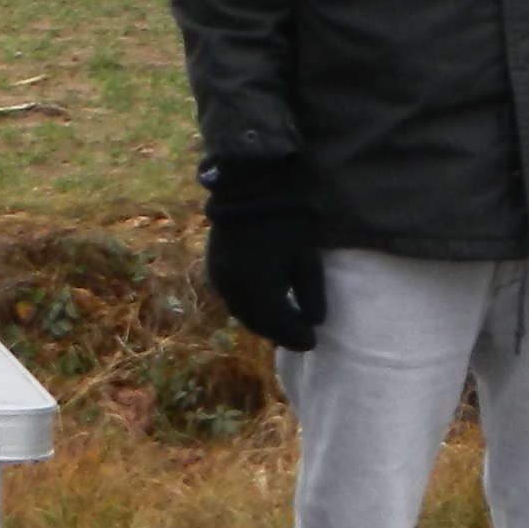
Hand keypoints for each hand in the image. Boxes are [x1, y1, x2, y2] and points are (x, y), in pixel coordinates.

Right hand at [198, 153, 324, 351]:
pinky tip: (263, 305)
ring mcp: (220, 278)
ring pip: (242, 314)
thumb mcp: (305, 255)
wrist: (249, 185)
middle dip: (279, 333)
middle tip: (299, 337)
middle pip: (257, 323)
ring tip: (283, 324)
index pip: (278, 324)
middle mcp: (234, 287)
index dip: (296, 337)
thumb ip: (310, 292)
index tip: (313, 342)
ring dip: (262, 323)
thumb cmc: (286, 217)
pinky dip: (249, 308)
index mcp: (258, 284)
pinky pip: (232, 299)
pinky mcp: (214, 269)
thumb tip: (314, 322)